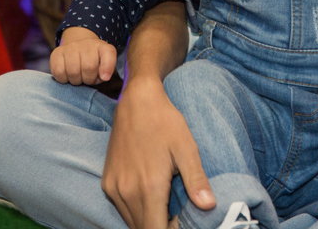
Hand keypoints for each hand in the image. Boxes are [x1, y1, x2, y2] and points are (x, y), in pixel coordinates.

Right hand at [49, 27, 116, 85]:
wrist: (76, 48)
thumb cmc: (93, 62)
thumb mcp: (104, 66)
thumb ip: (107, 71)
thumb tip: (104, 77)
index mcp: (103, 46)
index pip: (108, 53)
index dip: (107, 67)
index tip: (104, 77)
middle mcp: (87, 43)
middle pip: (89, 67)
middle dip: (88, 79)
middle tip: (87, 78)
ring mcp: (71, 46)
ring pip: (73, 71)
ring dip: (76, 80)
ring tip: (77, 77)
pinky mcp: (56, 53)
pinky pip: (59, 72)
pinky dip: (63, 79)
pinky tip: (67, 75)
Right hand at [103, 76, 215, 228]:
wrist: (137, 101)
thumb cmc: (165, 122)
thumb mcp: (187, 148)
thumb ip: (196, 180)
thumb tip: (209, 206)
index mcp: (149, 187)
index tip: (182, 224)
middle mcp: (127, 191)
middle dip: (162, 226)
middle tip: (179, 217)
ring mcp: (114, 188)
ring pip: (132, 222)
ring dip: (149, 220)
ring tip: (168, 207)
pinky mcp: (108, 183)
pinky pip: (123, 209)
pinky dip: (137, 212)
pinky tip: (152, 198)